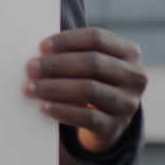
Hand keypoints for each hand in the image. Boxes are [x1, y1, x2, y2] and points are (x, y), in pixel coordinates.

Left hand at [24, 27, 146, 152]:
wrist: (105, 121)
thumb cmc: (90, 80)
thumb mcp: (91, 64)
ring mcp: (128, 103)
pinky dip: (63, 111)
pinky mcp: (116, 127)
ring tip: (30, 88)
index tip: (41, 47)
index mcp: (130, 53)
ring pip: (89, 90)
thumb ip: (73, 52)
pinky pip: (87, 117)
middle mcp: (135, 77)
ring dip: (54, 88)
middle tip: (30, 68)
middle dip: (57, 65)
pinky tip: (43, 107)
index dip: (67, 41)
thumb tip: (38, 51)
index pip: (97, 38)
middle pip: (92, 63)